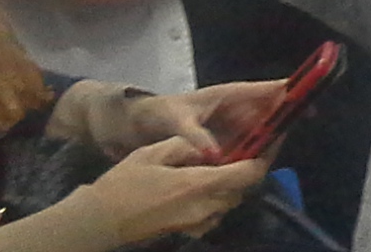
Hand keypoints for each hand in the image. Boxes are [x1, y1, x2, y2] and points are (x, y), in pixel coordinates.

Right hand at [73, 137, 267, 244]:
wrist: (100, 221)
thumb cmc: (124, 183)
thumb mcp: (153, 152)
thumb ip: (187, 147)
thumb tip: (210, 147)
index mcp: (200, 184)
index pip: (250, 172)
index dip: (265, 156)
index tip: (271, 139)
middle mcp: (206, 207)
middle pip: (244, 188)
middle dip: (249, 168)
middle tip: (248, 147)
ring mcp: (199, 223)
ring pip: (231, 200)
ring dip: (232, 183)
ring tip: (225, 163)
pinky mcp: (190, 231)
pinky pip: (216, 212)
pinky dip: (218, 197)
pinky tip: (204, 184)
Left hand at [121, 80, 284, 155]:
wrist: (138, 121)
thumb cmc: (158, 113)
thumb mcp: (176, 122)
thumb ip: (196, 136)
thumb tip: (216, 155)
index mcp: (228, 94)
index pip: (265, 89)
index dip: (288, 92)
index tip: (308, 101)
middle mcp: (234, 105)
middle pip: (268, 109)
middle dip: (284, 118)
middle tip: (294, 135)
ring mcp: (230, 121)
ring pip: (260, 126)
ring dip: (269, 136)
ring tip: (277, 152)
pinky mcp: (224, 135)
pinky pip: (247, 140)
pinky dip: (254, 148)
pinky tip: (257, 161)